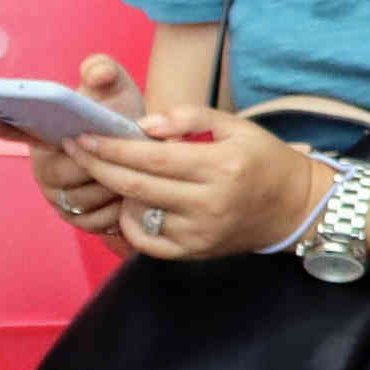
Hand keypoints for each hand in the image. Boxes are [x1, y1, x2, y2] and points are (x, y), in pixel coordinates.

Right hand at [23, 52, 144, 236]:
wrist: (143, 152)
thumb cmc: (120, 116)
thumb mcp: (115, 90)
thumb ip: (104, 72)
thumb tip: (99, 72)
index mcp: (42, 134)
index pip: (10, 128)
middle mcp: (45, 169)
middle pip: (63, 173)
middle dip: (95, 161)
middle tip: (120, 147)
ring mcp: (60, 198)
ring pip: (84, 198)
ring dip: (112, 183)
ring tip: (131, 166)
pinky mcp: (81, 221)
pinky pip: (100, 219)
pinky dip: (120, 206)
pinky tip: (132, 190)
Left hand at [78, 103, 332, 262]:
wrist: (294, 207)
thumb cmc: (264, 160)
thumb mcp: (237, 126)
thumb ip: (191, 117)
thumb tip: (144, 125)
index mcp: (221, 166)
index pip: (152, 156)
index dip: (113, 147)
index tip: (84, 135)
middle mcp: (209, 203)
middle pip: (136, 185)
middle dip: (98, 165)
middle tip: (75, 148)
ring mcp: (200, 232)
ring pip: (138, 213)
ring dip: (114, 192)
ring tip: (108, 173)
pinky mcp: (194, 252)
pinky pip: (146, 242)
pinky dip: (129, 223)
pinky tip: (129, 204)